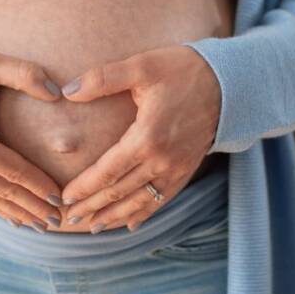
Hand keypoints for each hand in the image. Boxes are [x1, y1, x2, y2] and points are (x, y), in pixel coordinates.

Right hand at [0, 47, 64, 230]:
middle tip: (58, 220)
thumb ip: (25, 74)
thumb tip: (57, 93)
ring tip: (40, 224)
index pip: (14, 171)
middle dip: (32, 208)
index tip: (61, 198)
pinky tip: (11, 215)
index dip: (39, 186)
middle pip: (3, 192)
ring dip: (14, 213)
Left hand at [58, 45, 221, 232]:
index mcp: (147, 138)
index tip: (64, 198)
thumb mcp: (141, 66)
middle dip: (92, 207)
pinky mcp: (188, 170)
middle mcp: (162, 160)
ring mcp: (177, 169)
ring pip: (140, 202)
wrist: (229, 83)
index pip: (107, 171)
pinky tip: (131, 224)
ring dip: (115, 217)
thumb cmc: (182, 70)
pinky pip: (163, 199)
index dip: (84, 187)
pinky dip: (145, 213)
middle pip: (120, 193)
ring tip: (93, 227)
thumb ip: (103, 78)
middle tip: (69, 220)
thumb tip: (69, 90)